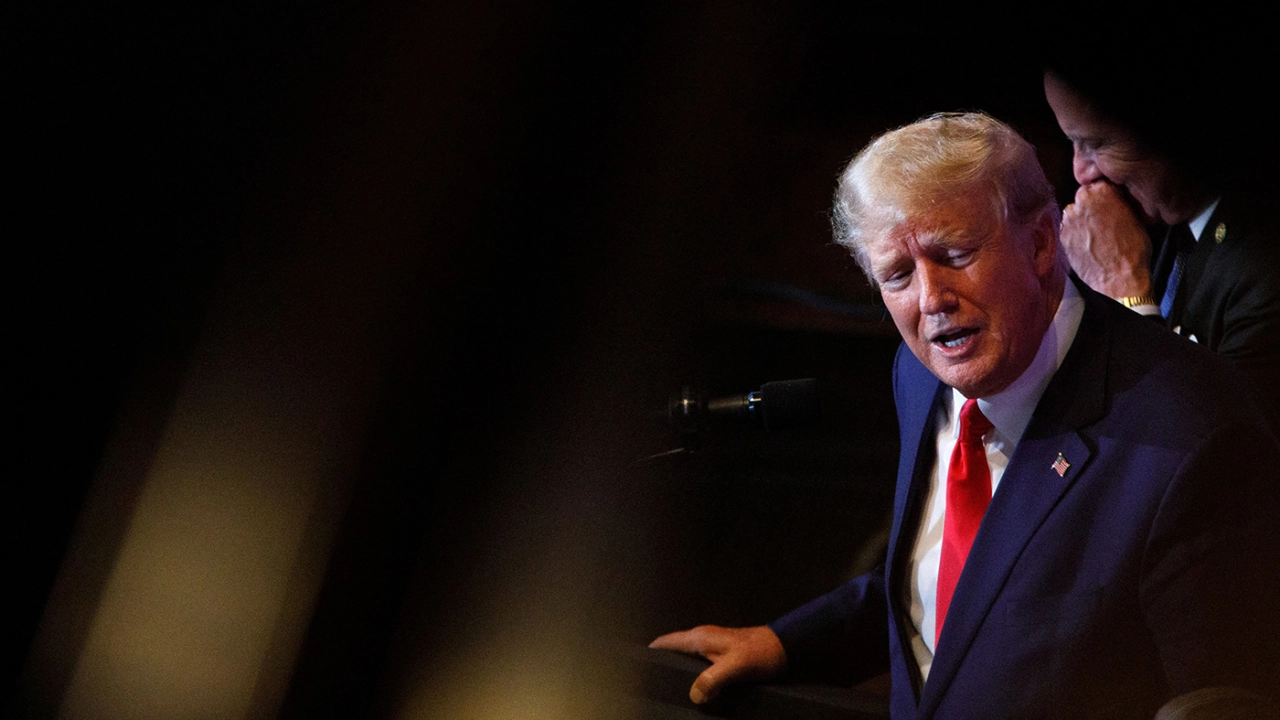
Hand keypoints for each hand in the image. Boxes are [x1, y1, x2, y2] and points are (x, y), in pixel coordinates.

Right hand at [648, 625, 786, 703]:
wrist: (785, 647)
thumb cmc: (759, 653)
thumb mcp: (735, 667)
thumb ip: (712, 679)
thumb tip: (694, 695)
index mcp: (700, 638)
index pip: (666, 642)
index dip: (650, 652)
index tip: (638, 667)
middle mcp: (703, 639)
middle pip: (674, 650)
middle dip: (662, 664)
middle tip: (653, 685)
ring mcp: (713, 646)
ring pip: (687, 659)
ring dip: (679, 671)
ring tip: (670, 690)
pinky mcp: (723, 654)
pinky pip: (700, 665)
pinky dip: (694, 675)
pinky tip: (697, 689)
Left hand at [1059, 182, 1152, 298]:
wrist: (1118, 278)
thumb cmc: (1132, 250)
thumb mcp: (1134, 217)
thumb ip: (1118, 201)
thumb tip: (1113, 198)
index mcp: (1102, 191)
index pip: (1098, 185)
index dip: (1104, 197)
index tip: (1108, 205)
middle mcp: (1082, 202)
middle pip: (1083, 198)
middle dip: (1091, 207)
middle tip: (1103, 221)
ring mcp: (1069, 219)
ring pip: (1074, 213)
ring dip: (1082, 220)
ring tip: (1097, 235)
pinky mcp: (1062, 236)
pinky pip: (1068, 229)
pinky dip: (1076, 234)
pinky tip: (1089, 244)